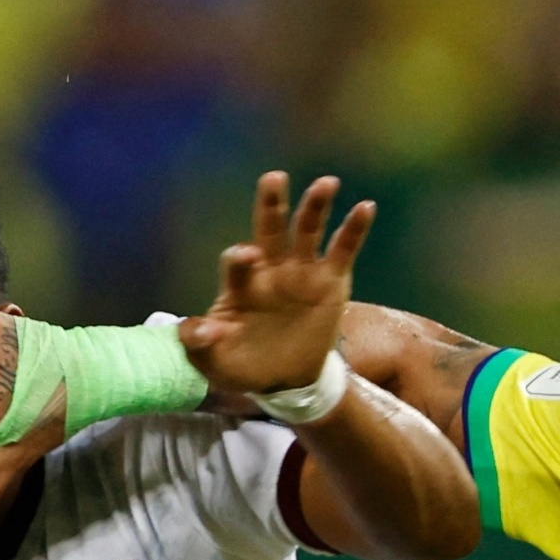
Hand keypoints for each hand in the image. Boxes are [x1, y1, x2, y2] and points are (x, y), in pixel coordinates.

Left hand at [179, 172, 373, 397]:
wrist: (285, 381)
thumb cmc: (246, 364)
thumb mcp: (215, 362)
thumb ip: (198, 345)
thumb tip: (194, 330)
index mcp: (241, 284)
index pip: (237, 261)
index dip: (240, 257)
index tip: (247, 256)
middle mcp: (271, 269)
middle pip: (269, 228)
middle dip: (271, 203)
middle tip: (274, 179)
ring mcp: (302, 272)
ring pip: (307, 230)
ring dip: (315, 205)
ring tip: (327, 183)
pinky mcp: (331, 281)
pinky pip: (343, 250)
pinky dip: (355, 228)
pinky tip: (366, 207)